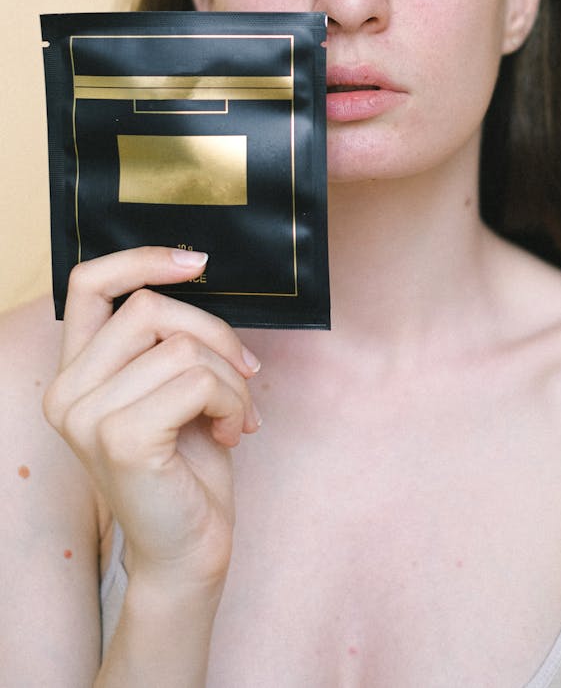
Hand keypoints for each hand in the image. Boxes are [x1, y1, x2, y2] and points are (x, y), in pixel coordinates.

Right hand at [43, 246, 261, 594]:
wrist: (189, 550)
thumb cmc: (187, 465)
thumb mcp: (172, 386)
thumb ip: (165, 337)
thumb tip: (195, 271)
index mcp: (75, 372)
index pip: (88, 283)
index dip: (142, 259)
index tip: (196, 262)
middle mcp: (66, 391)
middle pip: (149, 308)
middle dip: (214, 335)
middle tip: (244, 376)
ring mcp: (87, 416)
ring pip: (182, 347)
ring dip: (231, 379)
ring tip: (236, 415)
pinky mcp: (121, 439)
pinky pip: (199, 381)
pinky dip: (233, 401)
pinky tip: (231, 434)